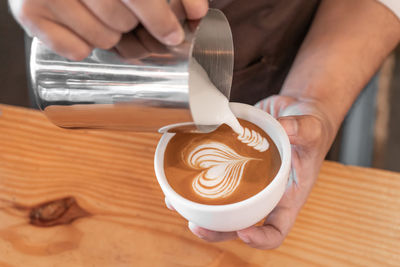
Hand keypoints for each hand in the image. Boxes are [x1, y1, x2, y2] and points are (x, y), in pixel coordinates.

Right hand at [9, 0, 207, 59]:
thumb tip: (199, 12)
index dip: (159, 18)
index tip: (173, 35)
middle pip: (121, 23)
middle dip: (130, 24)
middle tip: (125, 15)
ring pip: (102, 39)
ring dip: (109, 34)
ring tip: (101, 16)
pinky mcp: (27, 12)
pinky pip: (76, 51)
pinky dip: (83, 45)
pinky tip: (78, 25)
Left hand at [165, 95, 336, 248]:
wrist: (296, 112)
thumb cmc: (310, 128)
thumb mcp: (312, 128)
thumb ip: (303, 130)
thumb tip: (285, 127)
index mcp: (286, 196)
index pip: (277, 230)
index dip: (261, 239)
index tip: (244, 232)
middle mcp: (264, 194)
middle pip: (241, 223)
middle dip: (218, 230)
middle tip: (196, 226)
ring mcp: (247, 181)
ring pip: (222, 205)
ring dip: (199, 210)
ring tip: (175, 205)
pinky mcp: (233, 163)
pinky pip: (214, 178)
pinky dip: (195, 180)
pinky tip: (177, 178)